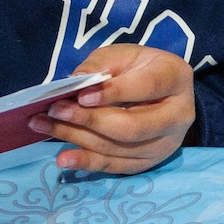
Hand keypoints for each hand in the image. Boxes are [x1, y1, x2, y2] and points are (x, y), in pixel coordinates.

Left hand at [34, 44, 196, 175]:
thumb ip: (100, 64)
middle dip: (89, 120)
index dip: (113, 93)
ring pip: (120, 148)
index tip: (80, 95)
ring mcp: (167, 143)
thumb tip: (76, 81)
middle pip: (132, 126)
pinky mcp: (151, 162)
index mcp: (176, 77)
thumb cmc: (139, 69)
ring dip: (78, 139)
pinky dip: (88, 163)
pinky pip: (117, 167)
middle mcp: (179, 115)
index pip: (146, 87)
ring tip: (45, 126)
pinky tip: (63, 159)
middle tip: (55, 110)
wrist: (161, 94)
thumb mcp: (123, 55)